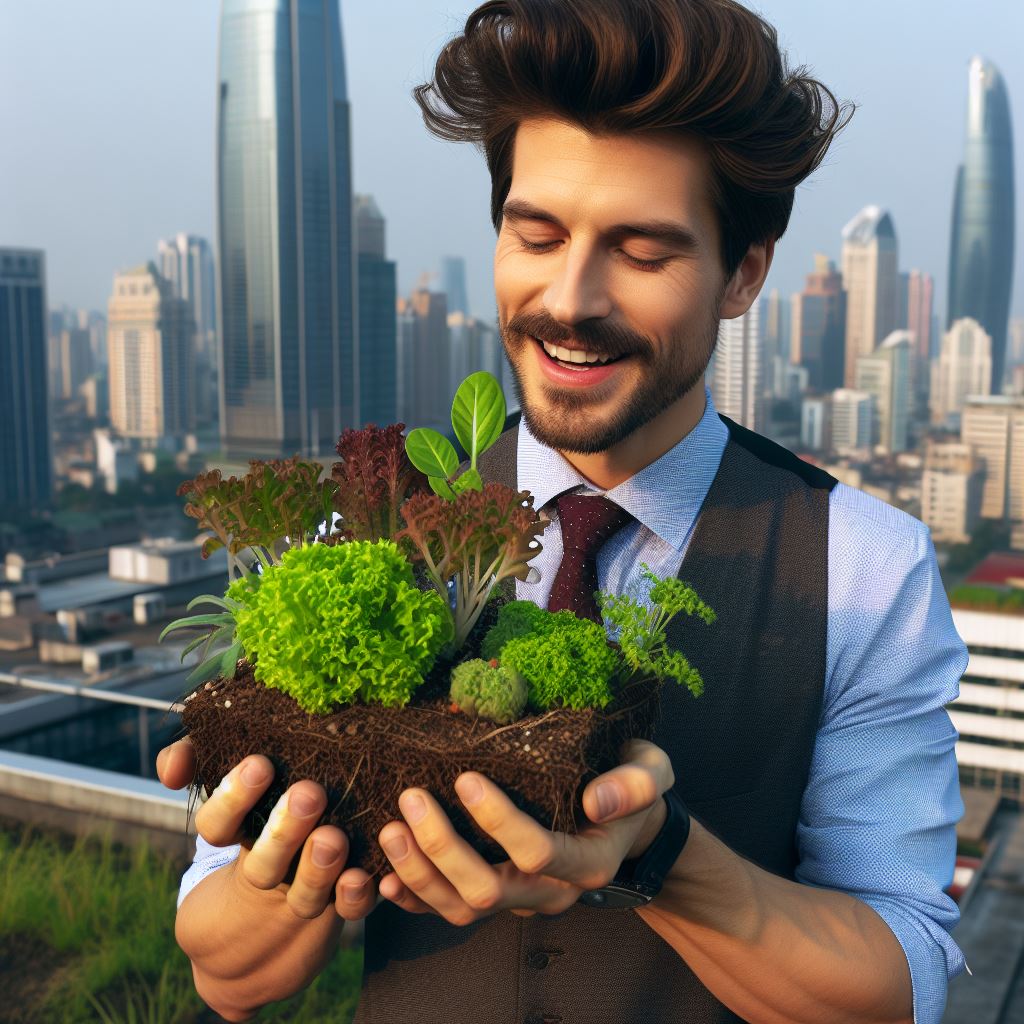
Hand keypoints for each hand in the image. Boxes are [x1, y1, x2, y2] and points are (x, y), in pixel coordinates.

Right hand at [155, 738, 378, 921]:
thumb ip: (192, 761)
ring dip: (319, 868)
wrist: (259, 935)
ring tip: (333, 837)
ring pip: (306, 892)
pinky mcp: (339, 911)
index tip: (260, 764)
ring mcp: (302, 896)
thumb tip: (172, 768)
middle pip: (265, 863)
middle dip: (285, 831)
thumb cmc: (251, 821)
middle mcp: (269, 871)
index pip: (218, 826)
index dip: (233, 799)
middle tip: (308, 793)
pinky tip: (365, 876)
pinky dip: (356, 898)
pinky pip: (349, 913)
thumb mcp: (224, 789)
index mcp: (239, 840)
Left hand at [376, 738, 672, 924]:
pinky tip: (385, 875)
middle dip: (444, 848)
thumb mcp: (652, 772)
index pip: (538, 851)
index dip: (498, 820)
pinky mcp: (497, 896)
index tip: (466, 776)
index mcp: (590, 861)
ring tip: (390, 829)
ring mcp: (521, 899)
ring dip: (420, 873)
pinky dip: (415, 898)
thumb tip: (596, 800)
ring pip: (462, 907)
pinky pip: (449, 911)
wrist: (626, 819)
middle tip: (412, 797)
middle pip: (488, 888)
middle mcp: (552, 891)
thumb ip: (637, 783)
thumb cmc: (632, 784)